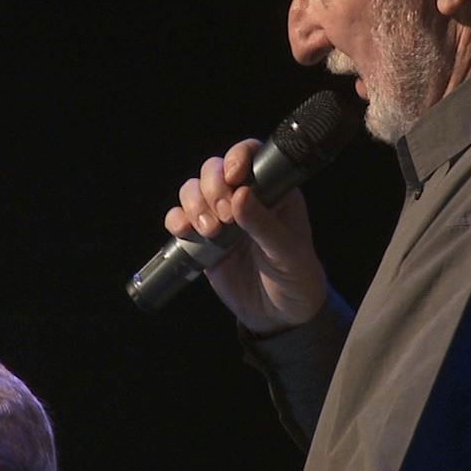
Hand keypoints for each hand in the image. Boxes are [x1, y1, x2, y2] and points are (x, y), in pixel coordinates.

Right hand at [165, 138, 326, 332]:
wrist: (278, 315)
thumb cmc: (294, 277)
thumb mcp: (287, 252)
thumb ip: (264, 224)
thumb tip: (240, 195)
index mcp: (273, 190)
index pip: (251, 155)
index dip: (237, 157)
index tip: (234, 179)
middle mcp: (244, 197)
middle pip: (214, 169)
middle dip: (213, 188)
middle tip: (225, 217)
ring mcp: (220, 216)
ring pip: (193, 189)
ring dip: (194, 204)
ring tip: (210, 231)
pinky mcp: (201, 238)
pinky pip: (179, 218)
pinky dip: (176, 220)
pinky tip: (186, 232)